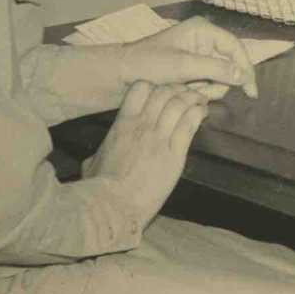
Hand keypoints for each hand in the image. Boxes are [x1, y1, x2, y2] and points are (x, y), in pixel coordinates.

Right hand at [81, 80, 213, 227]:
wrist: (113, 207)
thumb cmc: (99, 190)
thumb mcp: (91, 165)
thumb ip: (98, 155)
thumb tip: (93, 159)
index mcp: (122, 125)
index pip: (141, 88)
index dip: (154, 86)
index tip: (161, 93)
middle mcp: (142, 126)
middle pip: (165, 92)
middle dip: (178, 90)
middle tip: (185, 96)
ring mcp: (159, 139)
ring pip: (180, 103)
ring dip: (192, 99)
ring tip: (199, 102)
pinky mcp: (175, 155)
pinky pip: (190, 124)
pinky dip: (198, 114)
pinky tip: (203, 114)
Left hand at [118, 14, 257, 99]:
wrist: (119, 76)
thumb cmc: (149, 65)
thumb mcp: (183, 66)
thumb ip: (216, 70)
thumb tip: (243, 76)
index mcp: (203, 30)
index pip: (235, 48)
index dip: (246, 69)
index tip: (251, 92)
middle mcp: (203, 40)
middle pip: (228, 64)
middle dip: (217, 82)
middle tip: (199, 92)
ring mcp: (196, 55)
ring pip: (218, 76)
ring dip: (207, 89)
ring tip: (187, 91)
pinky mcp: (189, 68)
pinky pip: (206, 81)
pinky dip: (199, 90)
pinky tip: (184, 92)